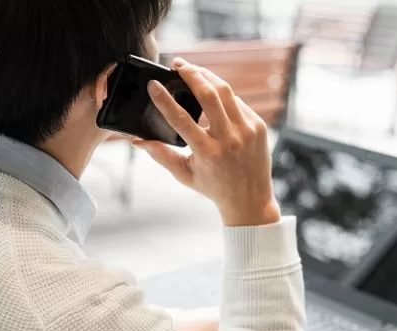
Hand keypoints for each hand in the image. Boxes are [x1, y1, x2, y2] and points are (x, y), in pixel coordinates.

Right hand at [132, 57, 280, 226]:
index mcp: (207, 153)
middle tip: (177, 64)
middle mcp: (228, 139)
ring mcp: (246, 131)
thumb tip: (137, 140)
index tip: (153, 84)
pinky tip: (211, 90)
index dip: (164, 99)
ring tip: (192, 70)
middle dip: (191, 74)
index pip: (181, 119)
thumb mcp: (184, 175)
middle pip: (208, 95)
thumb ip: (160, 156)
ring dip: (207, 76)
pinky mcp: (258, 126)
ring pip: (225, 92)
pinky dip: (222, 94)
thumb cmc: (213, 187)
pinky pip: (237, 102)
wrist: (250, 200)